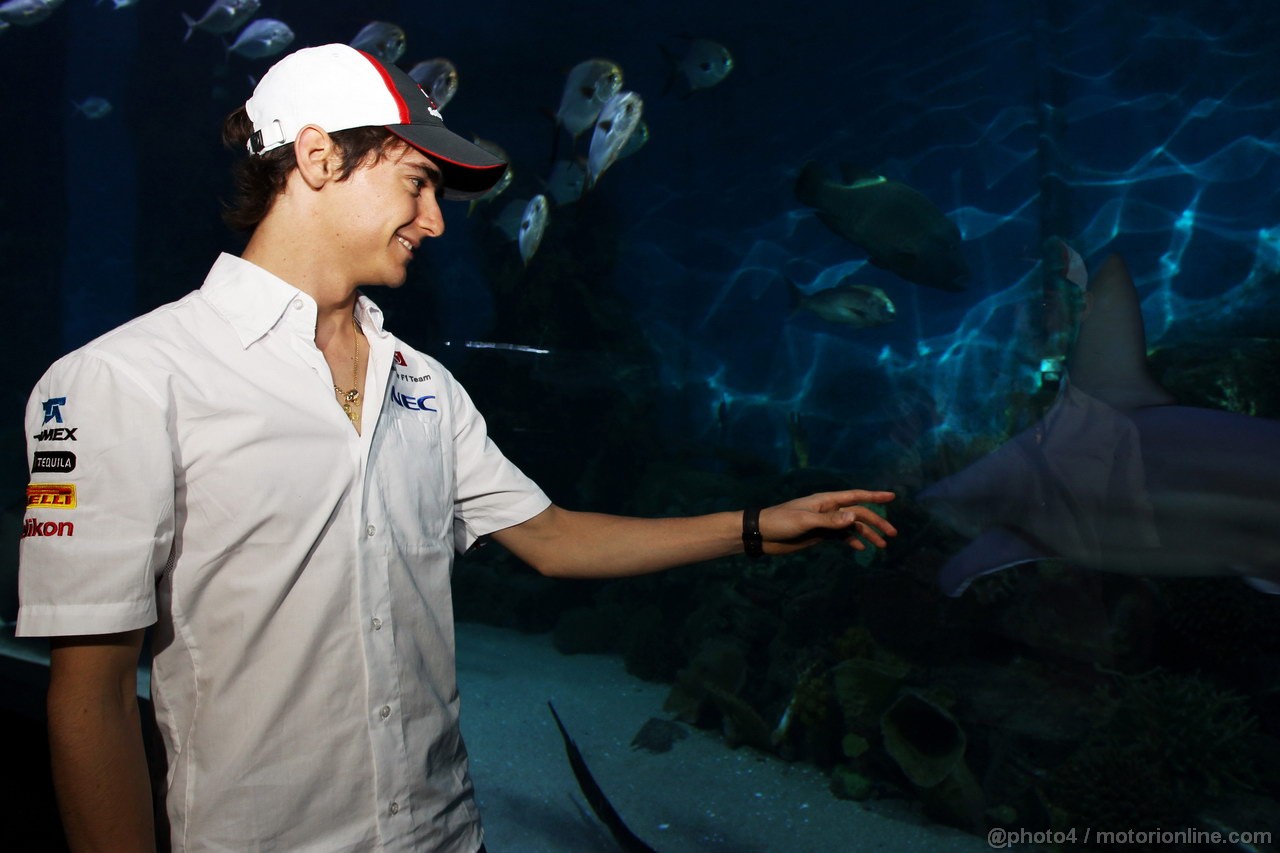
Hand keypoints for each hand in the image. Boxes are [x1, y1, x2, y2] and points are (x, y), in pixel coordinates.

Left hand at [759, 490, 896, 554]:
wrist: (761, 534)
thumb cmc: (779, 522)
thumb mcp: (805, 521)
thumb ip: (829, 520)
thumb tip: (854, 516)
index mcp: (825, 501)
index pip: (855, 497)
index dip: (875, 496)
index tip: (892, 496)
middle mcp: (828, 510)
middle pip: (858, 514)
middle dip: (877, 522)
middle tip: (892, 534)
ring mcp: (824, 522)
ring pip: (852, 527)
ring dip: (867, 534)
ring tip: (882, 546)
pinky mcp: (819, 534)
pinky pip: (841, 536)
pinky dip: (852, 541)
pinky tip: (861, 548)